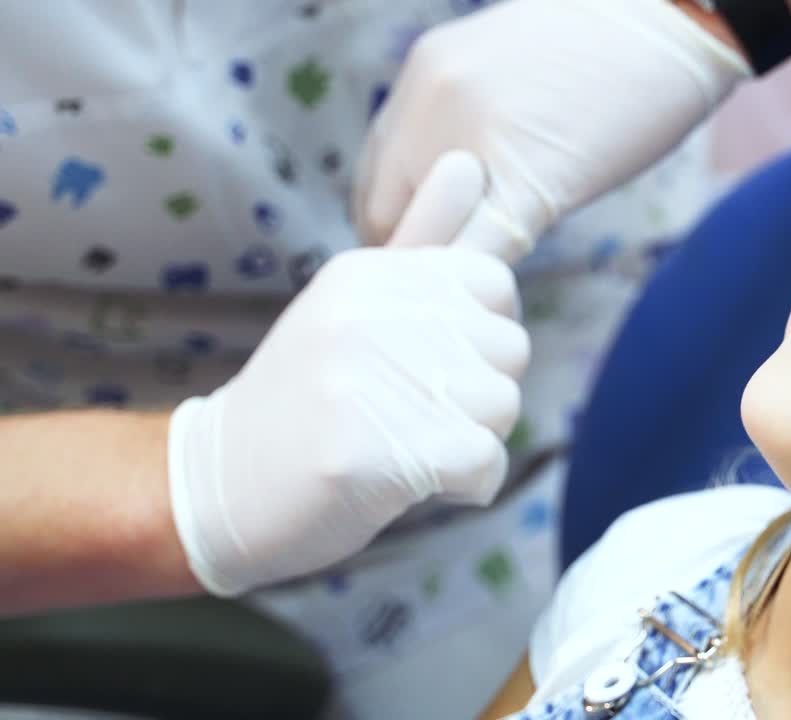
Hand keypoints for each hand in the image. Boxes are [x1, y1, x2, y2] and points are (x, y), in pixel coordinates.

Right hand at [169, 153, 529, 595]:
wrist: (218, 486)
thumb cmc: (304, 397)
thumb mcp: (353, 302)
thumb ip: (420, 239)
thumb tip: (469, 160)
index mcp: (368, 272)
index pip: (495, 282)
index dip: (484, 333)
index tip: (433, 361)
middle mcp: (369, 313)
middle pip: (510, 349)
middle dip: (481, 393)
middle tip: (413, 413)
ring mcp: (368, 381)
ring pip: (504, 405)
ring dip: (474, 440)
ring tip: (409, 446)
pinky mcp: (376, 452)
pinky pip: (486, 462)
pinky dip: (469, 485)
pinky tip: (420, 484)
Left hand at [353, 0, 749, 260]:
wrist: (674, 20)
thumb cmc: (607, 49)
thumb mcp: (506, 67)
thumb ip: (464, 117)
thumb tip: (454, 178)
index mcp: (422, 73)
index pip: (374, 175)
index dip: (397, 225)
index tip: (427, 250)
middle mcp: (428, 100)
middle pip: (384, 213)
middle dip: (414, 254)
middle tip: (446, 283)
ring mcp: (471, 138)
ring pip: (427, 237)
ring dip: (446, 273)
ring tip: (474, 293)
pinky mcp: (526, 178)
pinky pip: (481, 251)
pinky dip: (484, 280)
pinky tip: (503, 291)